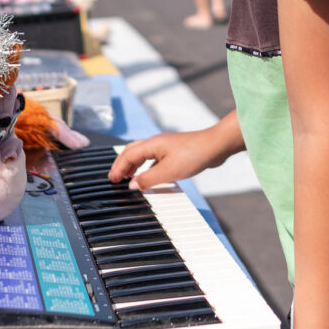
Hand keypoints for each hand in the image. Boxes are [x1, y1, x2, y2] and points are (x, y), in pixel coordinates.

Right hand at [108, 121, 239, 190]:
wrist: (215, 146)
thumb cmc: (193, 155)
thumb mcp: (168, 172)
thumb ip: (148, 179)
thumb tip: (132, 186)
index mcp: (151, 144)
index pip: (128, 155)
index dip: (118, 168)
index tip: (112, 180)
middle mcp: (156, 143)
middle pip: (132, 151)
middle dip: (122, 164)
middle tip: (115, 177)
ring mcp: (165, 146)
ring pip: (142, 154)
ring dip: (133, 165)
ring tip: (128, 177)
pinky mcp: (174, 151)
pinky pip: (153, 158)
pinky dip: (146, 166)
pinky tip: (149, 176)